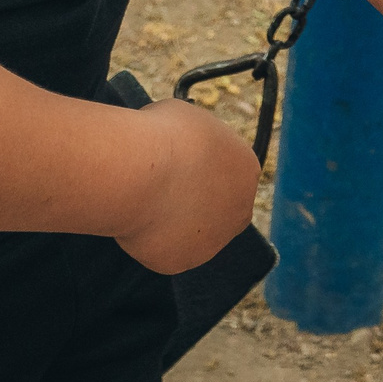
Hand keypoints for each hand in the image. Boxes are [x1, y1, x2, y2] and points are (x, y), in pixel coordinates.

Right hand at [113, 99, 260, 274]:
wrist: (140, 171)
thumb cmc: (161, 135)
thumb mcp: (190, 119)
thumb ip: (196, 142)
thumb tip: (182, 145)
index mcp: (247, 170)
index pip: (229, 172)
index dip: (201, 167)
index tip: (178, 162)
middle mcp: (238, 211)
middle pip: (218, 208)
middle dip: (194, 201)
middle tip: (162, 186)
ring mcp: (211, 243)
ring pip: (191, 233)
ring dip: (172, 221)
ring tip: (144, 198)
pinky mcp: (179, 262)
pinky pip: (163, 248)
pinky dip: (148, 236)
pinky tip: (136, 217)